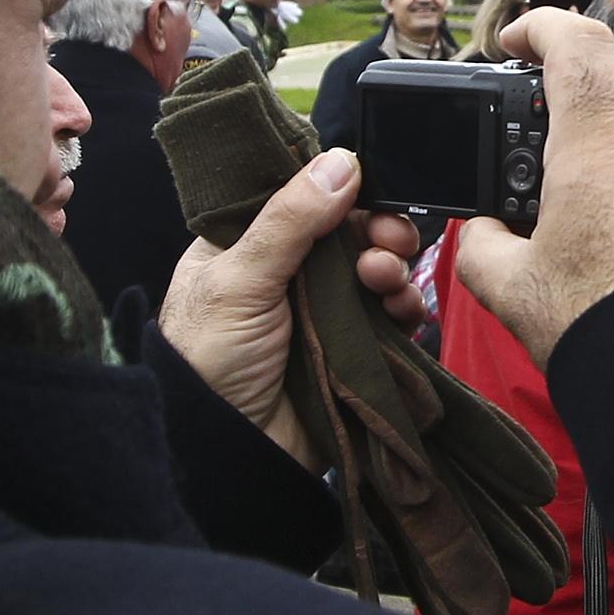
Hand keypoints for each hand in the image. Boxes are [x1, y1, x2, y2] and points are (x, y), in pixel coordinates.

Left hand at [159, 148, 422, 464]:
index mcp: (246, 244)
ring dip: (392, 267)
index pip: (303, 198)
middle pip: (349, 232)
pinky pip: (391, 317)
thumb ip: (290, 220)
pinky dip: (404, 307)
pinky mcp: (352, 349)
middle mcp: (287, 273)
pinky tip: (401, 310)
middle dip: (378, 230)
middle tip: (390, 239)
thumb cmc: (208, 360)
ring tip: (383, 280)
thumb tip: (341, 162)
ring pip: (375, 271)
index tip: (370, 189)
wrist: (228, 452)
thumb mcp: (239, 279)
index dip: (341, 190)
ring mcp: (322, 311)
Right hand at [452, 8, 613, 362]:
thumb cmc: (600, 322)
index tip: (512, 42)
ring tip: (557, 198)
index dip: (540, 25)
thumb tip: (477, 236)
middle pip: (605, 85)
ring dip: (594, 146)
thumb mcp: (509, 286)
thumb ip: (477, 246)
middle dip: (561, 98)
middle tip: (524, 137)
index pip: (576, 39)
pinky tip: (598, 234)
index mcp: (596, 141)